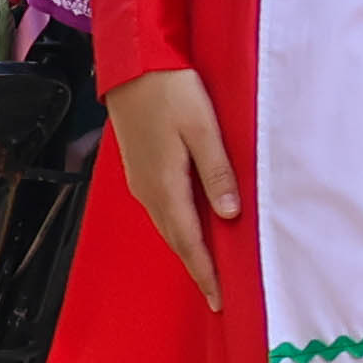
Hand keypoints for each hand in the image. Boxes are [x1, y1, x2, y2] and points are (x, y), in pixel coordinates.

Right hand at [103, 64, 238, 306]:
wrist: (132, 63)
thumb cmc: (170, 90)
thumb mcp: (203, 128)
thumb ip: (217, 171)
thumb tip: (230, 215)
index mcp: (165, 185)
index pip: (189, 241)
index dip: (205, 271)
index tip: (219, 299)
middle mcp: (148, 189)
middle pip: (176, 240)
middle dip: (196, 269)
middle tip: (216, 296)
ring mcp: (141, 180)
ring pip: (167, 225)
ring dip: (186, 249)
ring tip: (206, 269)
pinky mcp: (141, 168)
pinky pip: (161, 209)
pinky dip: (178, 227)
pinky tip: (190, 228)